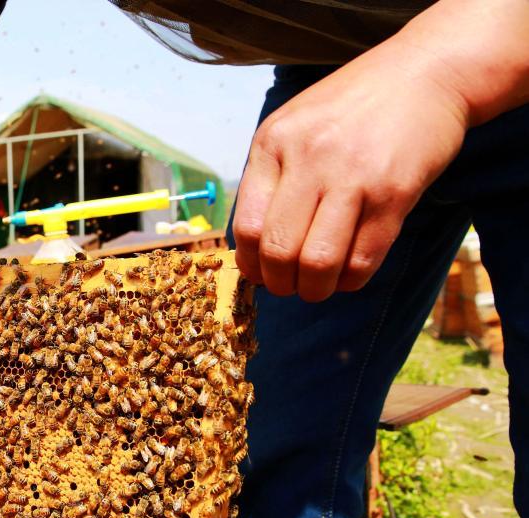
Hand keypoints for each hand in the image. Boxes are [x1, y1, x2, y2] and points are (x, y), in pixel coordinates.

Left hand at [233, 43, 468, 301]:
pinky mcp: (395, 192)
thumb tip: (253, 246)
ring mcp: (353, 176)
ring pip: (318, 262)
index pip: (246, 226)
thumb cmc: (353, 106)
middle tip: (291, 286)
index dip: (250, 264)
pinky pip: (364, 258)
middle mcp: (308, 159)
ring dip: (315, 289)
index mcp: (273, 144)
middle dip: (281, 284)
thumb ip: (271, 176)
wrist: (426, 72)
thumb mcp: (294, 125)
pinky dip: (352, 280)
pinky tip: (350, 275)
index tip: (261, 274)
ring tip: (320, 287)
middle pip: (278, 251)